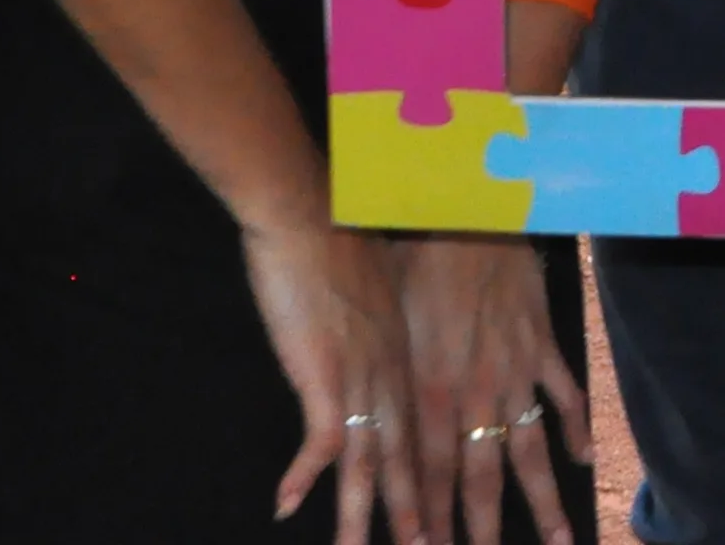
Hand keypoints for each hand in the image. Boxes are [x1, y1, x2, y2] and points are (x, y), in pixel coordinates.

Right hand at [242, 214, 427, 544]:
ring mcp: (361, 376)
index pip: (419, 430)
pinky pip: (319, 440)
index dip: (426, 475)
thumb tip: (365, 332)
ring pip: (367, 462)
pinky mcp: (326, 374)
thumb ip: (375, 319)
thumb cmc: (336, 239)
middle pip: (403, 457)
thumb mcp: (371, 287)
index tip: (437, 512)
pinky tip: (286, 506)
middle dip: (412, 511)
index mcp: (404, 354)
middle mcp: (391, 373)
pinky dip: (304, 476)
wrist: (310, 211)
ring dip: (364, 514)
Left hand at [399, 232, 592, 544]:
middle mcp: (474, 393)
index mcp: (429, 391)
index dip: (428, 518)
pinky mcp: (542, 342)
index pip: (428, 474)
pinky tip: (580, 458)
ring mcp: (515, 371)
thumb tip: (349, 419)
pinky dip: (574, 427)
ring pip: (529, 449)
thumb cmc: (411, 259)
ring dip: (543, 500)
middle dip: (480, 528)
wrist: (468, 208)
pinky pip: (563, 394)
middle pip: (481, 476)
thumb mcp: (385, 324)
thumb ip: (380, 377)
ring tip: (558, 540)